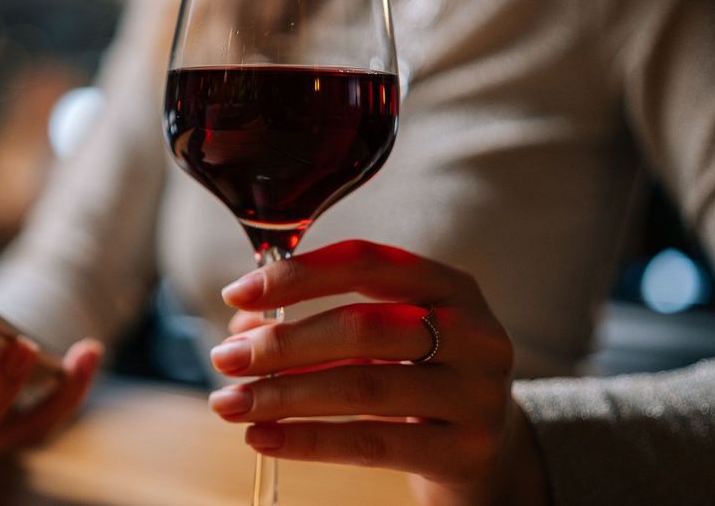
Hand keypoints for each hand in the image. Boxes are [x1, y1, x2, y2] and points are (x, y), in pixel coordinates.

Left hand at [207, 240, 548, 504]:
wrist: (490, 450)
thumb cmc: (420, 378)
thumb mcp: (386, 338)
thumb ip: (320, 323)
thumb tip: (241, 329)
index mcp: (450, 285)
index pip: (368, 262)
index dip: (298, 274)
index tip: (237, 293)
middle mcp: (474, 333)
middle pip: (363, 327)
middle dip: (282, 342)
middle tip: (225, 358)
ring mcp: (477, 394)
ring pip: (364, 387)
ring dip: (284, 394)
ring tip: (231, 403)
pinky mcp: (467, 452)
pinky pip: (372, 443)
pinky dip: (308, 440)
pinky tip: (265, 438)